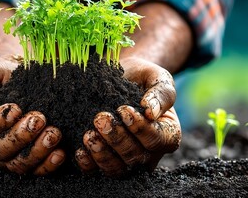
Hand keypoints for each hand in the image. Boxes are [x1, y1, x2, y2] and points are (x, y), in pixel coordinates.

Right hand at [0, 55, 65, 174]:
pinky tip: (60, 152)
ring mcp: (8, 158)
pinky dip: (48, 164)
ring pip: (18, 164)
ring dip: (37, 150)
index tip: (15, 108)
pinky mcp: (28, 162)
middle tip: (39, 119)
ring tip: (53, 133)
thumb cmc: (1, 75)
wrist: (23, 76)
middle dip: (20, 136)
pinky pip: (36, 170)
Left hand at [75, 57, 180, 175]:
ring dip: (101, 154)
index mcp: (168, 135)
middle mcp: (149, 153)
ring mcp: (126, 160)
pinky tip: (80, 150)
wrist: (123, 76)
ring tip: (89, 134)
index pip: (157, 140)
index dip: (140, 128)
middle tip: (100, 118)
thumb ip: (161, 94)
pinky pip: (96, 171)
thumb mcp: (157, 78)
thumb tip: (150, 112)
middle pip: (135, 157)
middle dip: (117, 139)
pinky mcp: (105, 161)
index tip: (124, 110)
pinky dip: (88, 163)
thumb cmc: (143, 78)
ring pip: (116, 169)